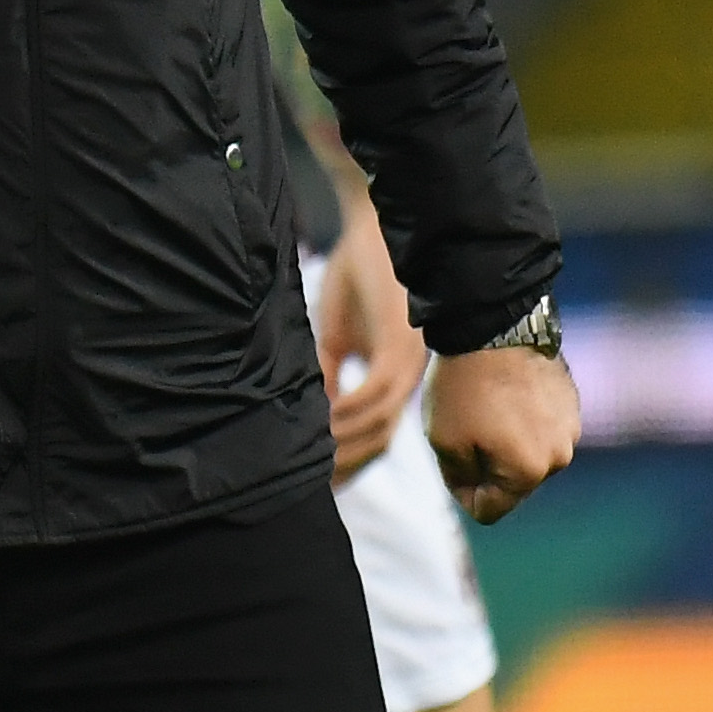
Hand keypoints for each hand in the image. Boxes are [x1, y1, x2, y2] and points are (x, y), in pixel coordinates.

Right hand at [311, 207, 424, 478]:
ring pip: (377, 424)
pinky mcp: (397, 348)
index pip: (377, 437)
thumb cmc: (357, 276)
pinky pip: (371, 394)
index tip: (319, 481)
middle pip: (379, 441)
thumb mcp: (337, 337)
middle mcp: (407, 378)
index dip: (349, 463)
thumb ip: (329, 373)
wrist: (375, 230)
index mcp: (395, 378)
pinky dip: (344, 410)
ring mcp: (406, 366)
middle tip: (308, 480)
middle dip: (343, 463)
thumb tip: (316, 412)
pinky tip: (318, 415)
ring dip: (340, 440)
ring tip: (306, 451)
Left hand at [429, 342, 579, 524]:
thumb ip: (462, 479)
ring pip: (528, 456)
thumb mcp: (444, 443)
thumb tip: (479, 496)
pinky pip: (541, 430)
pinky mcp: (572, 405)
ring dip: (505, 445)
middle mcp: (560, 456)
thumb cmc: (463, 388)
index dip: (463, 492)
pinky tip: (503, 397)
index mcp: (529, 472)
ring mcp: (571, 429)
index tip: (450, 461)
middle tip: (463, 430)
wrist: (493, 329)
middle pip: (512, 484)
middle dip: (485, 467)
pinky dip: (522, 423)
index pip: (490, 509)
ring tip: (485, 410)